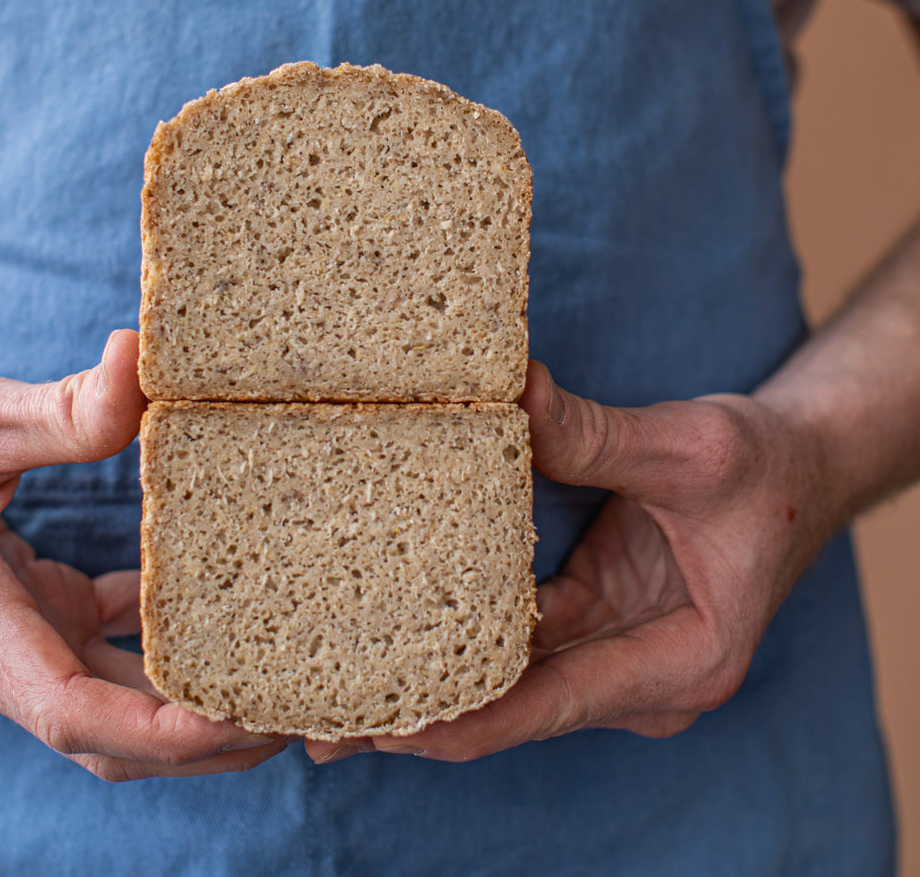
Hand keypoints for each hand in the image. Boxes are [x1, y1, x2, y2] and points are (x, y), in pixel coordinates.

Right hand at [0, 330, 285, 781]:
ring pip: (101, 703)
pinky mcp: (7, 612)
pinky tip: (194, 600)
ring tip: (267, 676)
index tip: (249, 720)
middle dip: (201, 740)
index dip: (167, 731)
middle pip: (105, 736)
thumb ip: (61, 409)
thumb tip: (146, 364)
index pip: (75, 713)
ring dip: (179, 703)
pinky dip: (145, 641)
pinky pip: (87, 647)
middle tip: (296, 710)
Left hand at [307, 360, 837, 763]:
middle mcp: (644, 682)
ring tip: (324, 697)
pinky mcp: (589, 628)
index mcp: (683, 661)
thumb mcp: (691, 447)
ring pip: (504, 686)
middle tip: (318, 725)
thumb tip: (513, 395)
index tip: (382, 723)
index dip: (462, 718)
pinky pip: (512, 647)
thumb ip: (599, 434)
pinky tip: (381, 641)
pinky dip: (452, 645)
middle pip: (513, 710)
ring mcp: (613, 659)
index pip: (550, 704)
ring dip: (424, 686)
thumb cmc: (765, 470)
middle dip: (420, 718)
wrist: (803, 470)